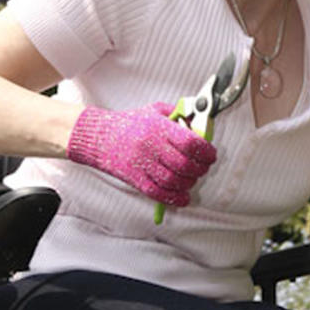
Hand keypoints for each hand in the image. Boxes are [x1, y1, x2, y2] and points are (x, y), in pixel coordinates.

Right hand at [66, 103, 215, 206]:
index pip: (190, 142)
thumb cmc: (128, 123)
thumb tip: (200, 125)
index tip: (211, 155)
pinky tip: (183, 197)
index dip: (206, 152)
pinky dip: (175, 198)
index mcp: (158, 127)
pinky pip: (159, 193)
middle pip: (185, 165)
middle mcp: (151, 146)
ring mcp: (142, 164)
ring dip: (188, 184)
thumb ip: (178, 115)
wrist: (98, 137)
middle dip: (200, 169)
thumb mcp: (154, 111)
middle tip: (202, 168)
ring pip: (174, 181)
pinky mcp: (135, 179)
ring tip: (191, 179)